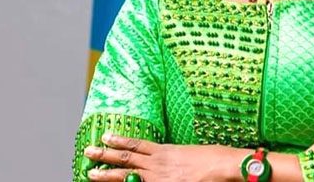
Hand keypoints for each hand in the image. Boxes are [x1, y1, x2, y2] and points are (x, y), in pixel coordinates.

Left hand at [83, 133, 237, 181]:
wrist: (225, 165)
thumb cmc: (213, 158)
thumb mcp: (189, 154)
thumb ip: (172, 158)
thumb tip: (160, 159)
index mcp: (165, 151)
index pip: (136, 144)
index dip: (119, 141)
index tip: (105, 136)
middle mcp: (159, 163)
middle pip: (126, 158)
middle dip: (105, 155)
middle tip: (88, 151)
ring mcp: (160, 177)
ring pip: (128, 174)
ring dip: (107, 174)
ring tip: (91, 172)